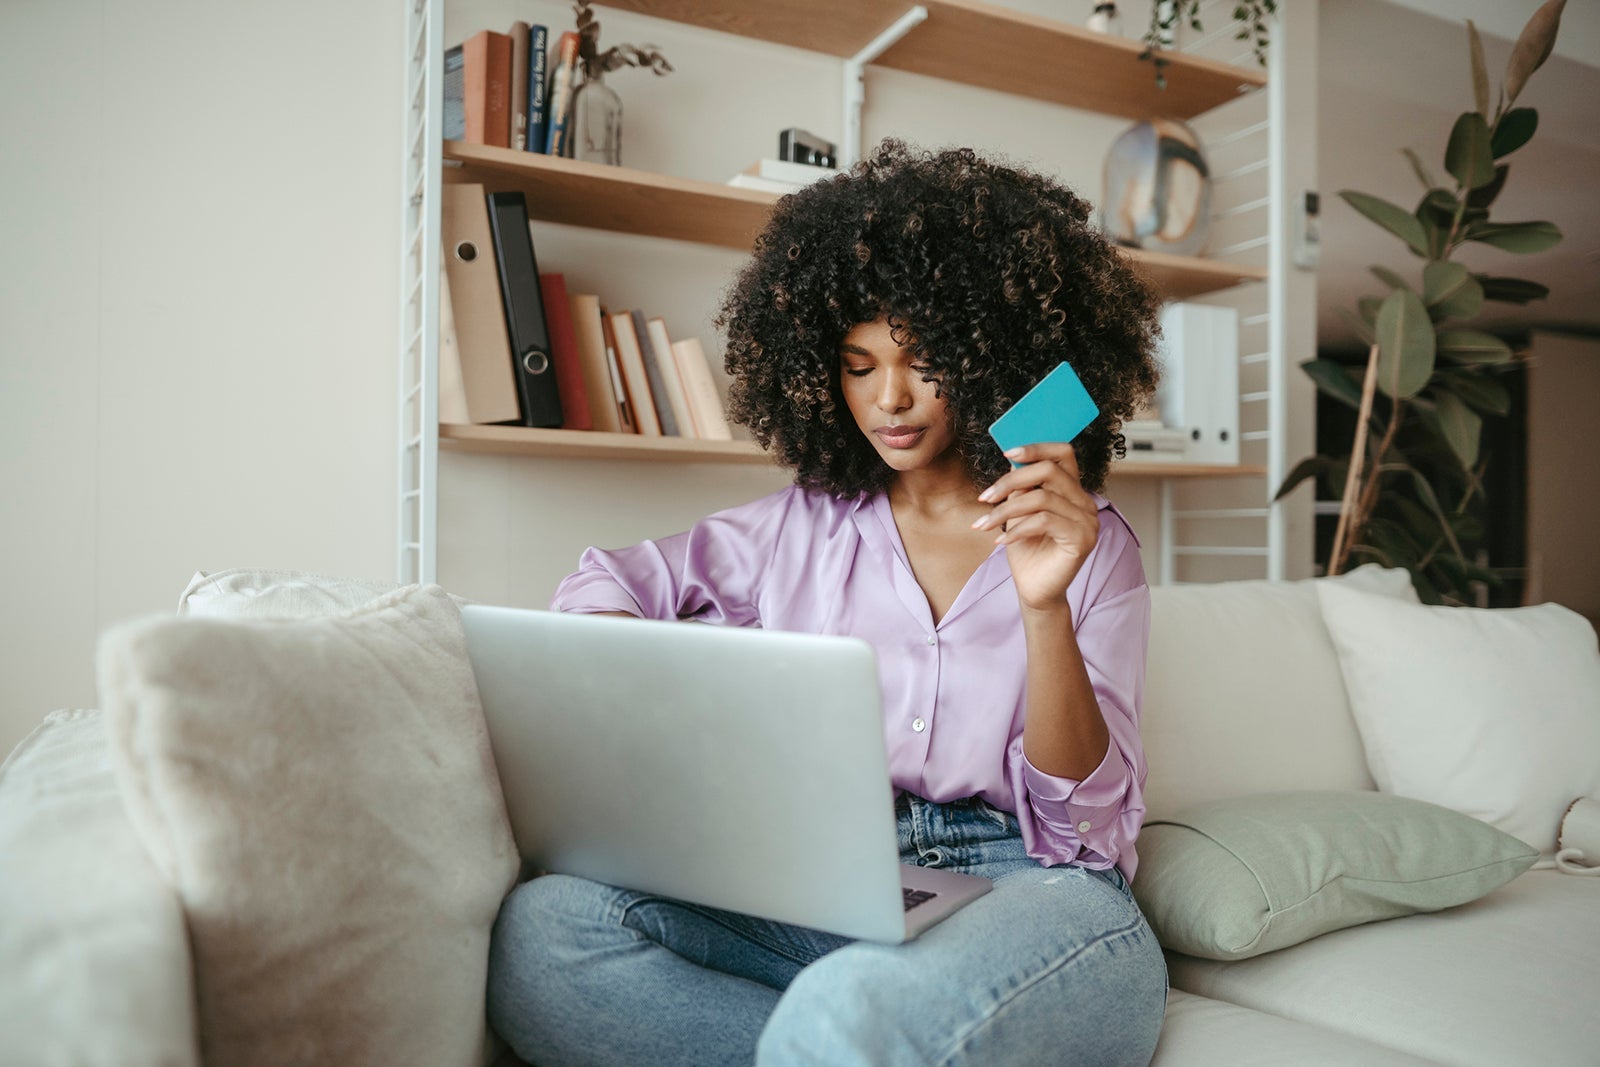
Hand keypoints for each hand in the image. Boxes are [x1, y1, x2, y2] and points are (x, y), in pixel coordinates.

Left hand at [972, 443, 1098, 611]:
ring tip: (985, 524)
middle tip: (985, 497)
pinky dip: (1017, 529)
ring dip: (1005, 511)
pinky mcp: (1083, 539)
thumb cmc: (1027, 550)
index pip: (1064, 453)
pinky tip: (1001, 541)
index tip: (1007, 453)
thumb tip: (1013, 458)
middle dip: (1011, 481)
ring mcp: (1088, 520)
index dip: (1037, 448)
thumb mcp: (1018, 512)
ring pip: (1042, 498)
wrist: (1034, 590)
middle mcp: (1085, 502)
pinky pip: (1044, 521)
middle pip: (1050, 471)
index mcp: (1072, 491)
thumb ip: (1021, 486)